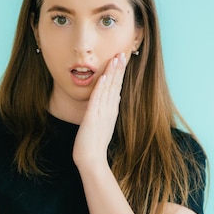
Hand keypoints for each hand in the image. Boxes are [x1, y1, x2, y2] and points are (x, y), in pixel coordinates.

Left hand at [73, 52, 125, 169]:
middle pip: (115, 85)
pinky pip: (97, 100)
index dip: (119, 73)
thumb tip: (117, 98)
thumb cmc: (95, 145)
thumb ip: (110, 110)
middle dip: (118, 69)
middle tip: (122, 54)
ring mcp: (102, 114)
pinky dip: (100, 88)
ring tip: (116, 59)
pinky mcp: (93, 118)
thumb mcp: (105, 124)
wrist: (91, 160)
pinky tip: (103, 78)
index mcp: (111, 111)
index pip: (117, 88)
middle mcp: (109, 110)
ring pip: (108, 90)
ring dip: (112, 74)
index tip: (121, 60)